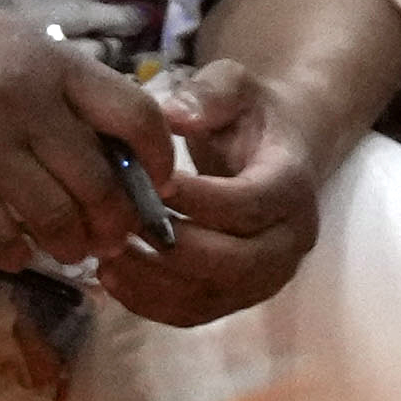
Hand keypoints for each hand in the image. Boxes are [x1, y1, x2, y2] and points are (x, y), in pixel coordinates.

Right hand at [0, 0, 167, 280]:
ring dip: (68, 245)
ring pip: (51, 217)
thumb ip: (68, 89)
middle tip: (110, 237)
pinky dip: (12, 254)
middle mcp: (28, 103)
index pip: (136, 116)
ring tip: (68, 249)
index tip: (158, 184)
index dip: (159, 160)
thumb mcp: (21, 43)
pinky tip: (15, 255)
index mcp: (58, 64)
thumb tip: (118, 146)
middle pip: (98, 183)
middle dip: (113, 223)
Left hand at [91, 52, 342, 329]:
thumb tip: (175, 114)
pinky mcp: (240, 296)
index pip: (250, 205)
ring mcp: (268, 276)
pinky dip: (153, 304)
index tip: (153, 186)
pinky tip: (113, 279)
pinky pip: (197, 314)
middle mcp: (290, 240)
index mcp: (293, 185)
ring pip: (214, 297)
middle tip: (123, 228)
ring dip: (157, 284)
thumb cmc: (249, 117)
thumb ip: (209, 94)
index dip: (202, 200)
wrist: (276, 152)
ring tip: (107, 258)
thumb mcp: (234, 86)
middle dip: (176, 251)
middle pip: (238, 263)